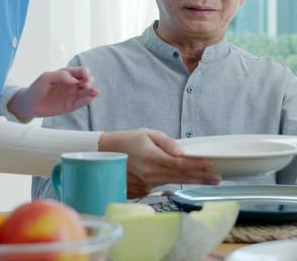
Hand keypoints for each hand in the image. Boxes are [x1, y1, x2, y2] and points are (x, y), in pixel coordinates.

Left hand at [7, 67, 99, 121]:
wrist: (30, 104)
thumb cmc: (37, 88)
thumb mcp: (46, 77)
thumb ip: (60, 76)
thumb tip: (74, 80)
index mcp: (67, 74)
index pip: (82, 71)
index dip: (86, 73)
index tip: (85, 77)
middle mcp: (72, 84)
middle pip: (87, 81)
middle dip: (90, 82)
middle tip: (86, 86)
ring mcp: (72, 95)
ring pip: (87, 92)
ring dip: (92, 91)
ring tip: (94, 93)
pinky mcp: (70, 106)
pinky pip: (81, 103)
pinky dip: (86, 101)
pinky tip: (90, 99)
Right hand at [98, 129, 220, 197]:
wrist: (104, 153)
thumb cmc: (127, 140)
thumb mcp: (147, 133)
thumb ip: (167, 142)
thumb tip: (182, 151)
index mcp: (152, 157)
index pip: (181, 164)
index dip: (198, 165)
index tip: (212, 165)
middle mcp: (150, 173)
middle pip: (181, 176)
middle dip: (201, 176)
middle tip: (217, 177)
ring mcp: (146, 183)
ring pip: (173, 182)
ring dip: (192, 181)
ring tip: (208, 180)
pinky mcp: (142, 189)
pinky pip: (162, 185)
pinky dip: (174, 181)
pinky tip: (186, 179)